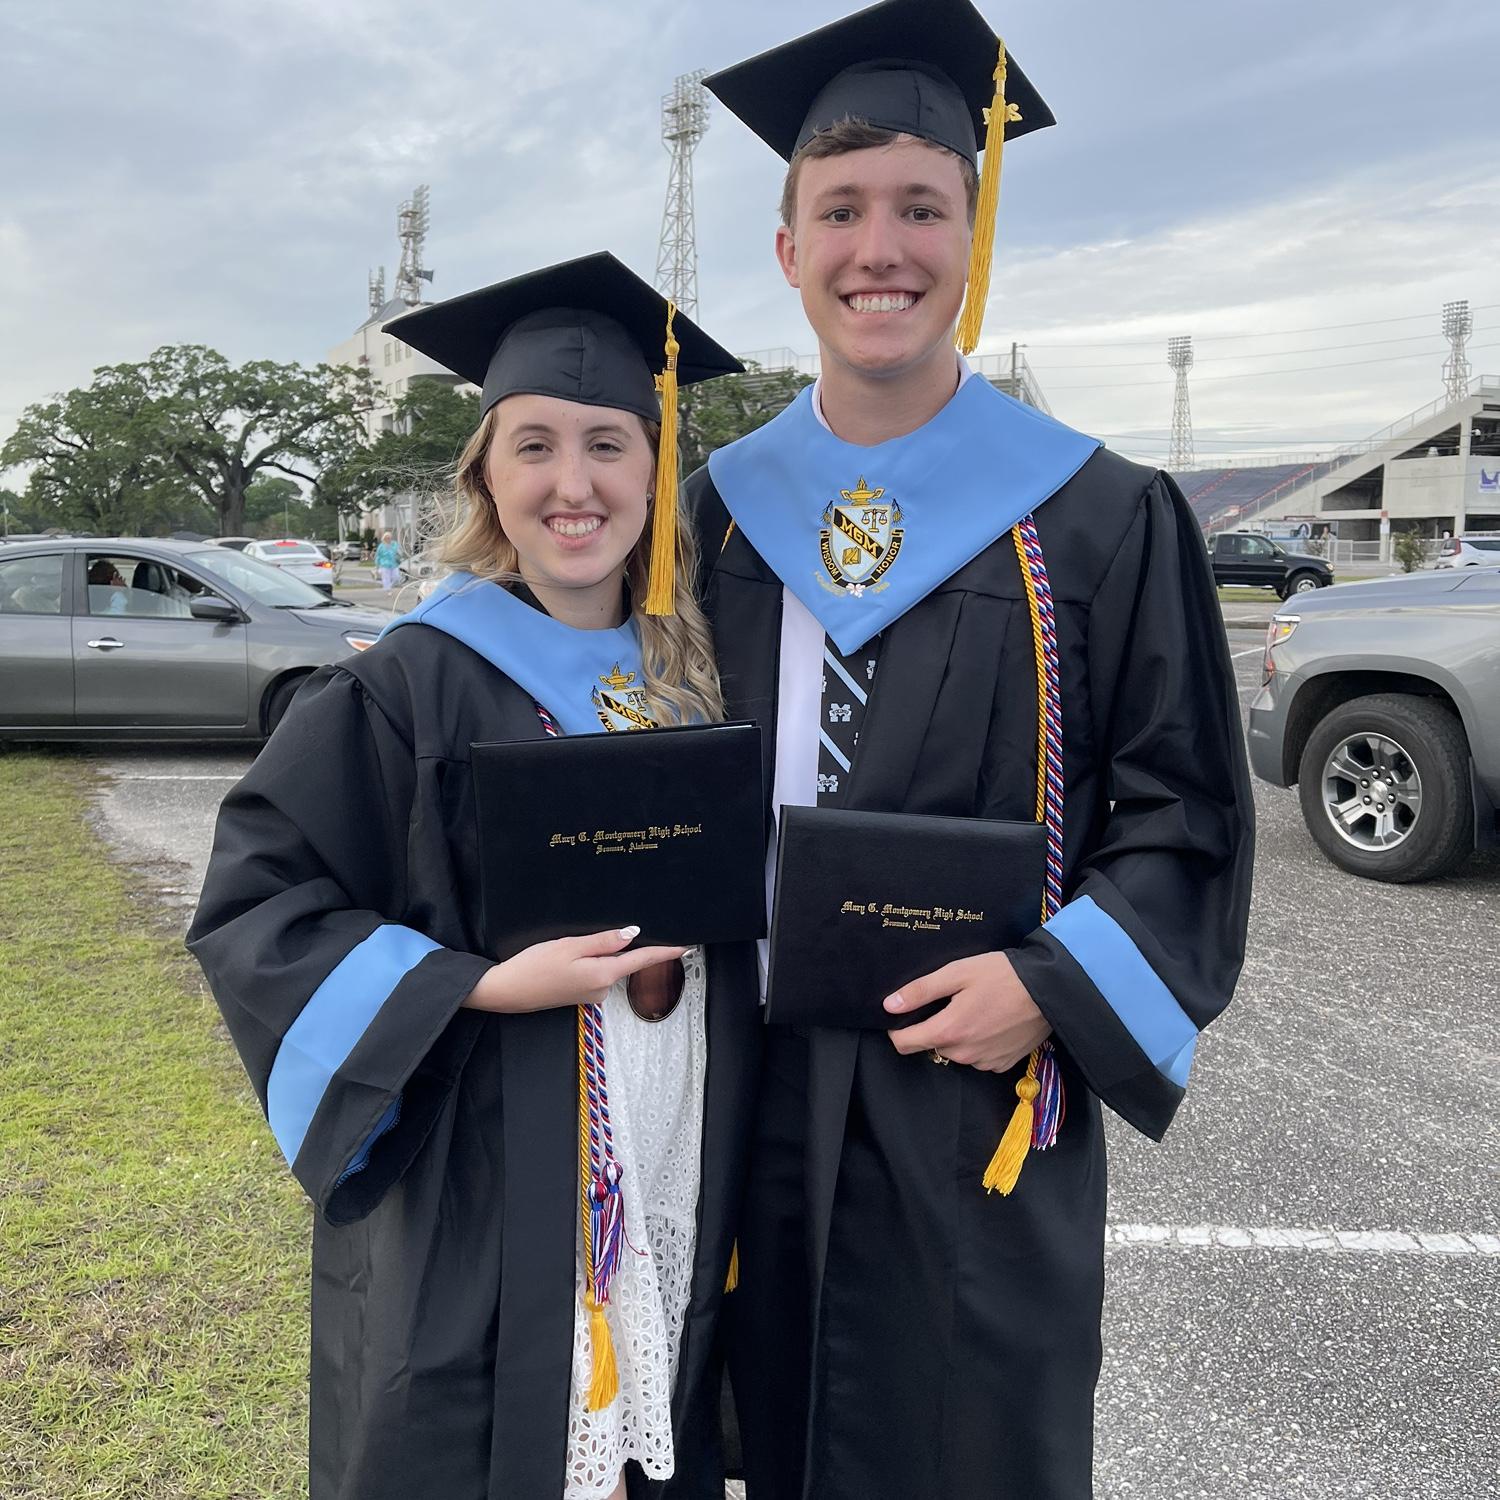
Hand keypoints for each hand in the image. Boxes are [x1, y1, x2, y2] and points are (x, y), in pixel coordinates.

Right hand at [464, 927, 687, 1014]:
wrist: (507, 992)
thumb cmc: (534, 966)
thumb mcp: (570, 946)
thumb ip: (604, 941)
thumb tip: (632, 934)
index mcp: (603, 975)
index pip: (642, 960)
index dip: (665, 951)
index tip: (686, 947)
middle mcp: (602, 989)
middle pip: (622, 961)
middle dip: (613, 946)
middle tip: (581, 939)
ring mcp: (592, 994)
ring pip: (605, 965)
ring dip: (594, 954)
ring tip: (563, 950)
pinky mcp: (581, 994)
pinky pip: (593, 972)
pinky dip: (586, 962)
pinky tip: (563, 959)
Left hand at [884, 951, 1050, 1071]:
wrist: (1052, 990)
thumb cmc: (1004, 975)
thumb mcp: (957, 973)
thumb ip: (920, 991)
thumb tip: (889, 1005)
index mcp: (949, 1031)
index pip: (904, 1044)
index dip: (898, 1029)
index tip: (904, 1014)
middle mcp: (965, 1054)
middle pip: (931, 1045)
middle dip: (934, 1026)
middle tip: (952, 1000)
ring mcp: (985, 1062)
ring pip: (956, 1052)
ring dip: (958, 1035)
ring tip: (976, 1007)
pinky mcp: (1003, 1064)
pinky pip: (978, 1057)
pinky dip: (979, 1042)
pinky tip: (992, 1021)